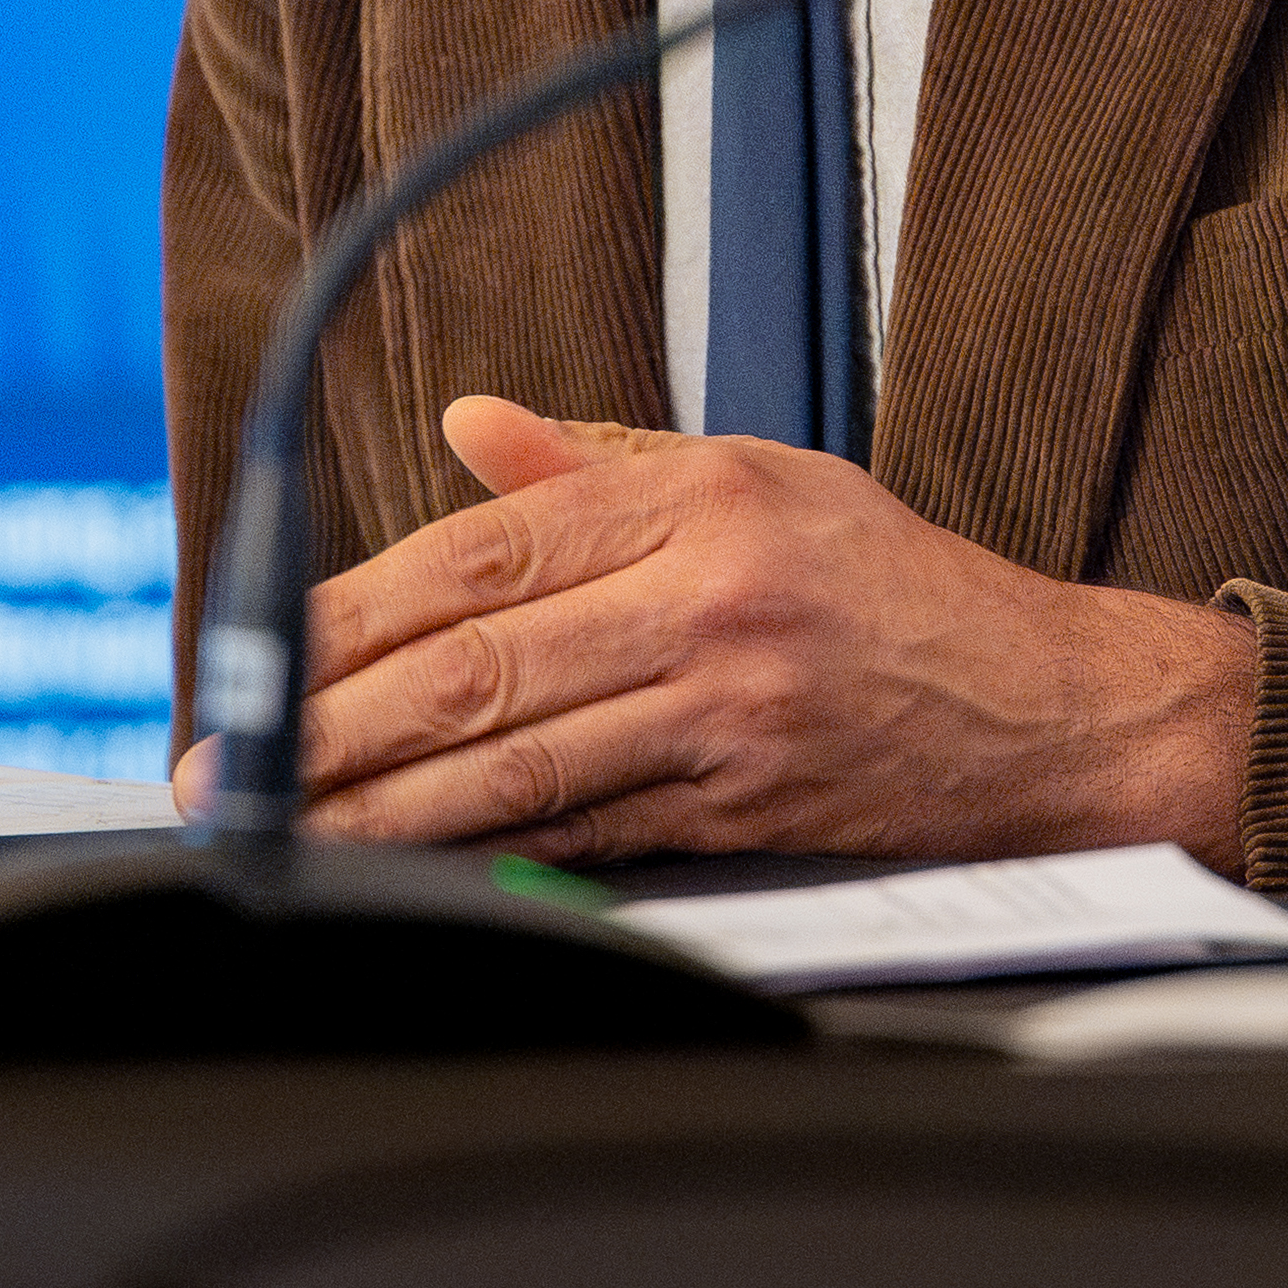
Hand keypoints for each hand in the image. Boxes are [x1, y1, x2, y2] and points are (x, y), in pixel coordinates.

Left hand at [165, 395, 1260, 871]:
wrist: (1053, 710)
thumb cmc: (902, 589)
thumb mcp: (763, 478)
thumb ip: (600, 465)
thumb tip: (469, 430)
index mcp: (702, 496)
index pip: (486, 544)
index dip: (354, 603)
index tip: (261, 645)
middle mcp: (711, 592)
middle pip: (480, 659)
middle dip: (331, 717)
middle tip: (234, 757)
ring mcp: (729, 705)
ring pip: (514, 758)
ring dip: (377, 802)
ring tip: (281, 823)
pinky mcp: (744, 802)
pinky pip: (582, 826)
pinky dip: (480, 847)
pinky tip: (404, 858)